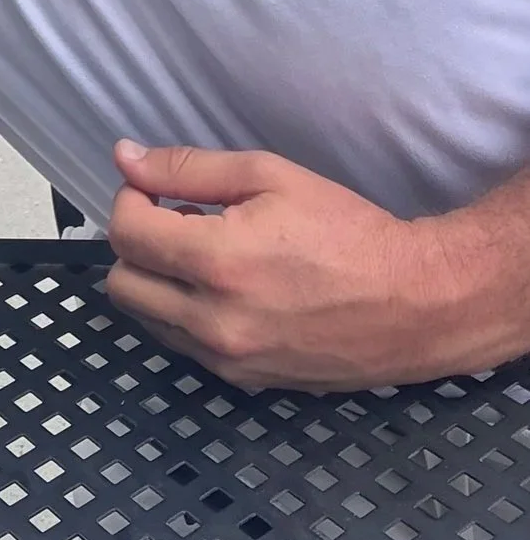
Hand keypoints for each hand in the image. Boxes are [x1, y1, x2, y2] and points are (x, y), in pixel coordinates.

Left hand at [105, 140, 489, 390]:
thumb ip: (186, 168)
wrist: (416, 303)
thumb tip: (125, 158)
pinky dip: (184, 313)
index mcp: (217, 263)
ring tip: (204, 255)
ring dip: (157, 281)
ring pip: (146, 318)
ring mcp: (228, 359)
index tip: (154, 189)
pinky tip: (223, 289)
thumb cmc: (345, 231)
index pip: (125, 234)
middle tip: (177, 222)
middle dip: (137, 245)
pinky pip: (182, 344)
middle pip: (121, 283)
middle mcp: (214, 321)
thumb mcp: (267, 177)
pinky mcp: (244, 381)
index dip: (131, 199)